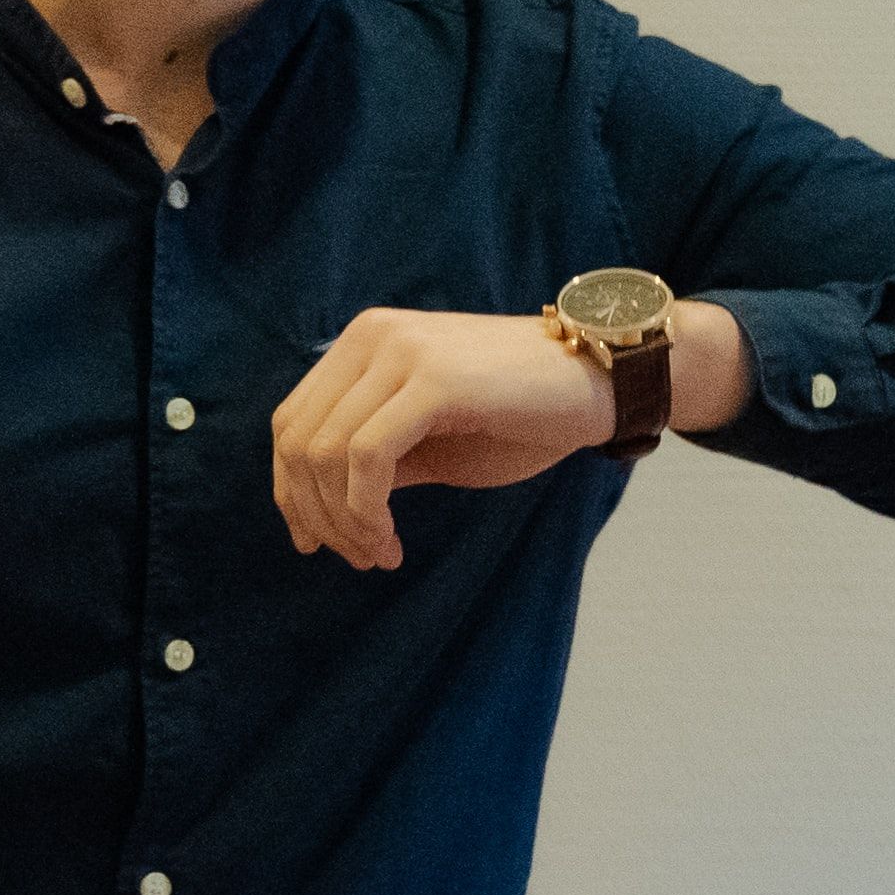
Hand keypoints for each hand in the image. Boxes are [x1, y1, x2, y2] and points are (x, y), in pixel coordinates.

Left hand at [271, 308, 626, 568]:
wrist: (604, 383)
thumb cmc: (524, 414)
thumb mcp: (431, 440)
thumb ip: (370, 460)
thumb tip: (314, 511)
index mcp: (365, 342)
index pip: (292, 421)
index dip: (290, 491)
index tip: (315, 542)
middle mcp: (372, 336)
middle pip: (297, 441)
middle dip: (315, 514)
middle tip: (357, 558)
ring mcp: (401, 353)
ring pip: (324, 454)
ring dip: (344, 522)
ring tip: (380, 554)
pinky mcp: (433, 381)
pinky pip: (367, 459)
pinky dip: (367, 513)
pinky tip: (392, 542)